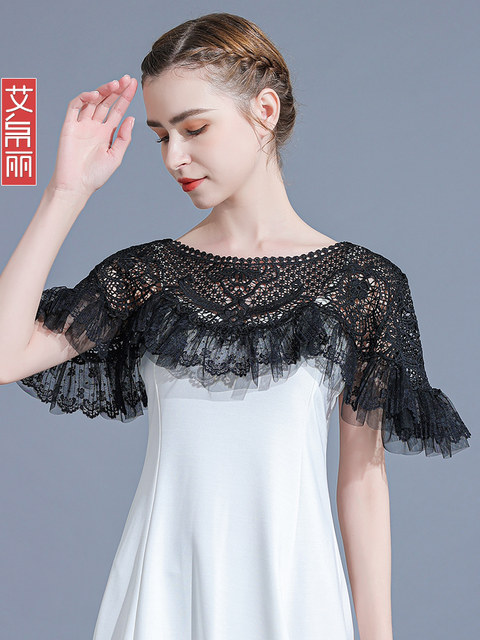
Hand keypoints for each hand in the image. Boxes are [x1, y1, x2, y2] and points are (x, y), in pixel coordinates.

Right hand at [47, 75, 137, 198]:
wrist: (77, 186)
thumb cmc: (95, 175)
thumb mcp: (115, 156)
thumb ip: (123, 138)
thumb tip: (131, 119)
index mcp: (106, 133)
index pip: (117, 110)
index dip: (125, 97)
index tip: (134, 85)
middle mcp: (94, 126)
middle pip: (106, 102)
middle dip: (116, 90)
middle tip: (127, 80)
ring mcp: (82, 125)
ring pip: (92, 101)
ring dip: (103, 91)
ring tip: (115, 85)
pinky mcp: (69, 126)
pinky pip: (75, 106)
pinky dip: (84, 98)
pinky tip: (95, 95)